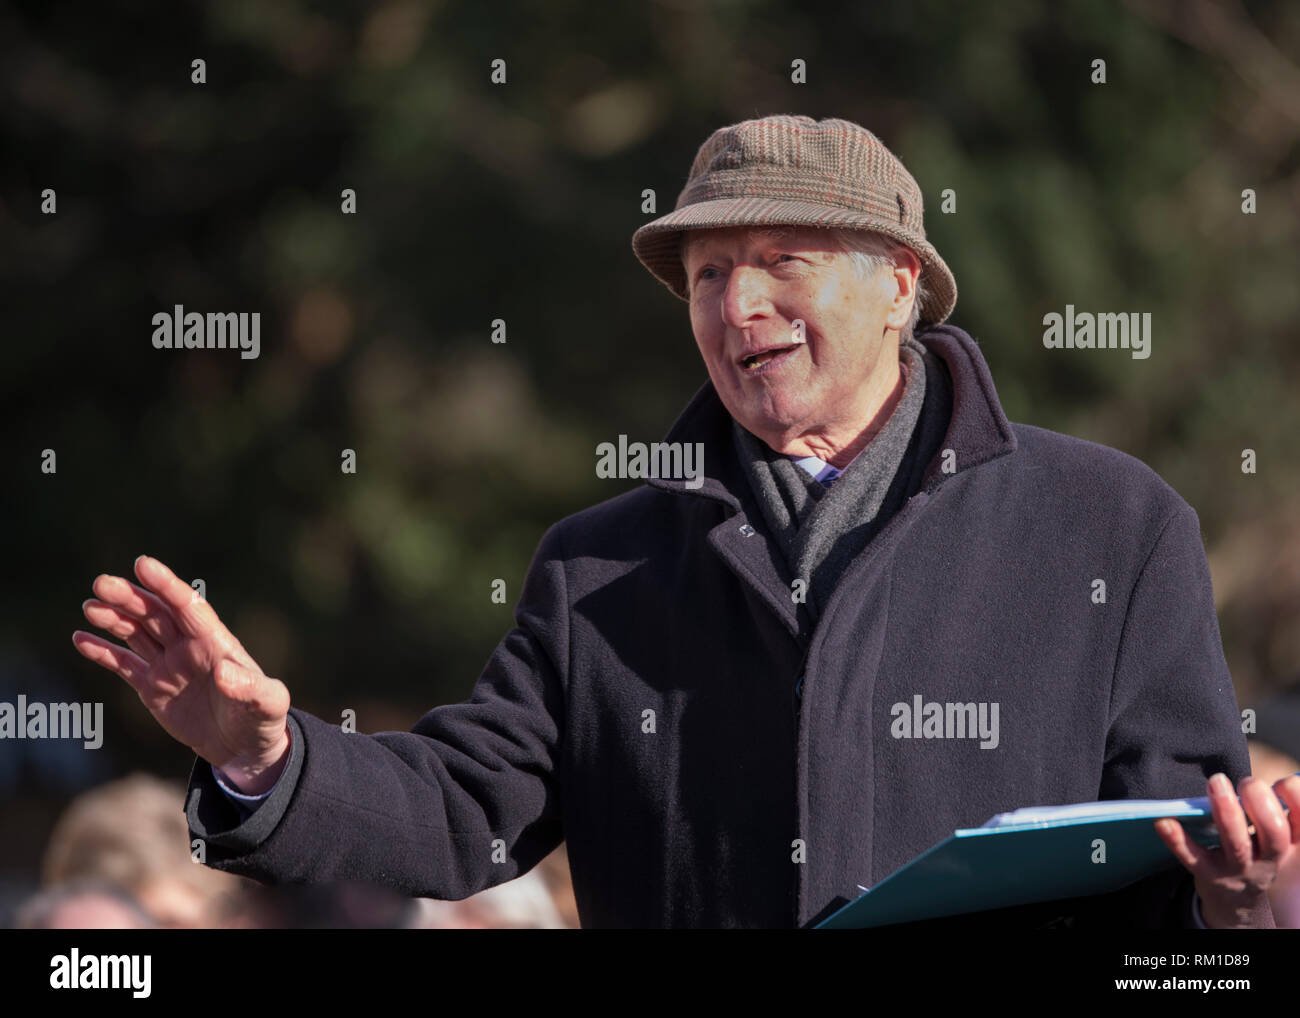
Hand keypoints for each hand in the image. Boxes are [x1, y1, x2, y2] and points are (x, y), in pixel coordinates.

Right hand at [72, 555, 291, 793]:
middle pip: (156, 614)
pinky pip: (123, 664)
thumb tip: (224, 674)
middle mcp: (189, 647)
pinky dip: (102, 651)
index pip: (188, 606)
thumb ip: (250, 688)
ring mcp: (169, 665)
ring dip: (113, 618)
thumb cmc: (262, 720)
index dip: (166, 585)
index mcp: (216, 642)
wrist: (244, 747)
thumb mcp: (268, 704)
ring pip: (136, 633)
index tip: (143, 564)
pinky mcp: (152, 687)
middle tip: (101, 584)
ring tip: (90, 606)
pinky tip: (81, 638)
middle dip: (130, 597)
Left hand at [1154, 772, 1299, 928]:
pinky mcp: (1208, 874)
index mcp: (1289, 844)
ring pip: (1237, 844)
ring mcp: (1237, 869)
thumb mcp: (1277, 838)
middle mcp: (1269, 859)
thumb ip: (1277, 809)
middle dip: (1262, 803)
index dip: (1296, 799)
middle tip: (1248, 782)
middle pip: (1274, 832)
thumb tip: (1274, 776)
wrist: (1239, 903)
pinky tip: (1164, 821)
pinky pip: (1192, 856)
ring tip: (1216, 782)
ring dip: (1227, 812)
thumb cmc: (1257, 853)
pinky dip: (1177, 839)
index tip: (1282, 782)